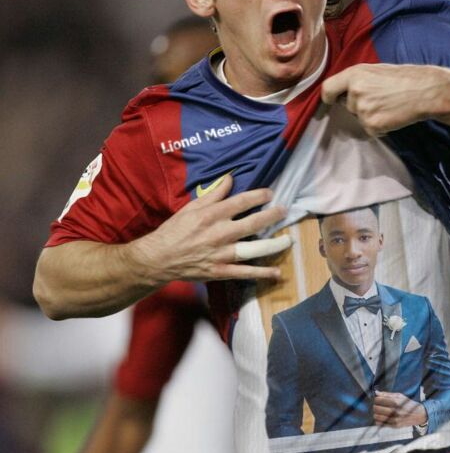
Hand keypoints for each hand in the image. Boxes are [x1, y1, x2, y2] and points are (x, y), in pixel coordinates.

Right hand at [128, 174, 288, 283]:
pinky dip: (262, 273)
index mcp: (212, 215)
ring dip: (274, 244)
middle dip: (273, 216)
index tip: (271, 194)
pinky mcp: (220, 271)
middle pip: (254, 223)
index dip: (259, 196)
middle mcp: (220, 233)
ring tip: (288, 240)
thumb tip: (230, 178)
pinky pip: (245, 273)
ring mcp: (222, 254)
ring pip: (254, 248)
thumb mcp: (191, 207)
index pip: (242, 202)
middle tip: (284, 211)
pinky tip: (277, 272)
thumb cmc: (174, 230)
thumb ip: (214, 194)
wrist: (158, 258)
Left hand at [321, 63, 449, 134]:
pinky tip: (392, 115)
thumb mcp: (375, 70)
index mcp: (354, 74)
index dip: (329, 97)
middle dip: (359, 105)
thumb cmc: (404, 78)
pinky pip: (370, 130)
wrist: (425, 91)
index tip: (332, 100)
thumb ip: (357, 79)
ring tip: (389, 105)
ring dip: (371, 116)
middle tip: (380, 98)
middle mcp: (355, 92)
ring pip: (359, 118)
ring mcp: (363, 110)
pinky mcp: (372, 125)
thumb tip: (342, 91)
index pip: (327, 89)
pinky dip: (380, 127)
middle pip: (347, 105)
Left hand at [373, 390, 426, 426]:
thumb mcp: (399, 396)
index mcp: (396, 402)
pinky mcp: (394, 426)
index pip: (378, 400)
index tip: (377, 399)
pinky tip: (382, 416)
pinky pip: (380, 423)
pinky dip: (379, 420)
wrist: (418, 414)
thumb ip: (386, 394)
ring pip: (377, 416)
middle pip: (376, 408)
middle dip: (375, 405)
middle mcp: (395, 411)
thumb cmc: (408, 404)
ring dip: (376, 413)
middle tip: (378, 405)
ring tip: (379, 411)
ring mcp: (395, 420)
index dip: (376, 399)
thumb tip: (376, 392)